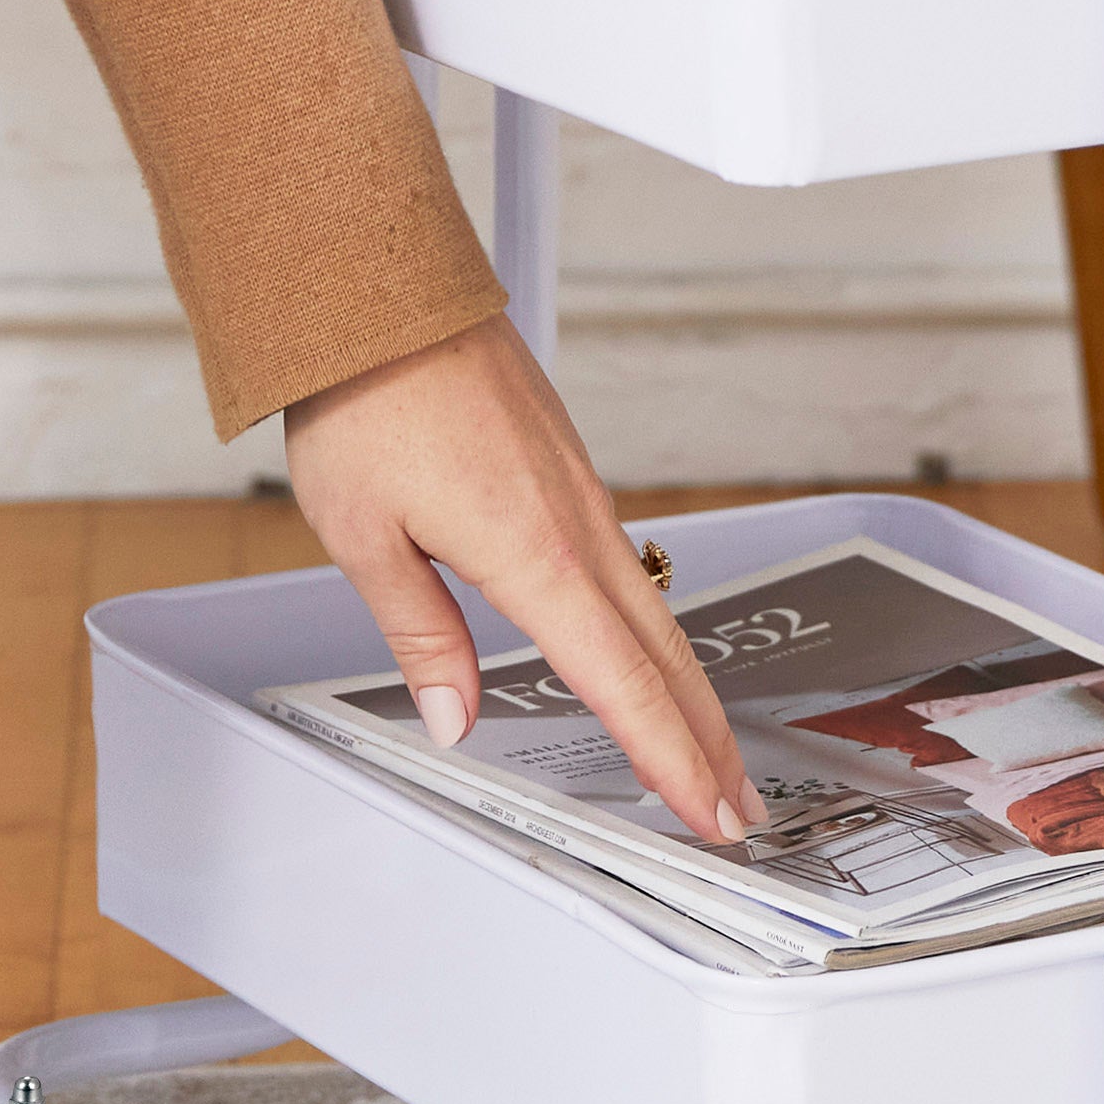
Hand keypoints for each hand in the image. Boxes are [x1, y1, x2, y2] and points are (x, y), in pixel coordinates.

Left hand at [286, 313, 759, 847]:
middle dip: (707, 739)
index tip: (708, 815)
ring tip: (707, 750)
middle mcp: (577, 524)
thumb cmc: (363, 399)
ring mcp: (580, 492)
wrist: (379, 288)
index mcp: (533, 553)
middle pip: (664, 654)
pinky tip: (644, 651)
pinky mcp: (566, 468)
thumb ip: (421, 635)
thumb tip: (454, 717)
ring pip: (654, 609)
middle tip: (739, 812)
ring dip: (687, 689)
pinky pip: (627, 566)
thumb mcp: (365, 536)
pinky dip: (652, 629)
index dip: (669, 757)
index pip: (620, 680)